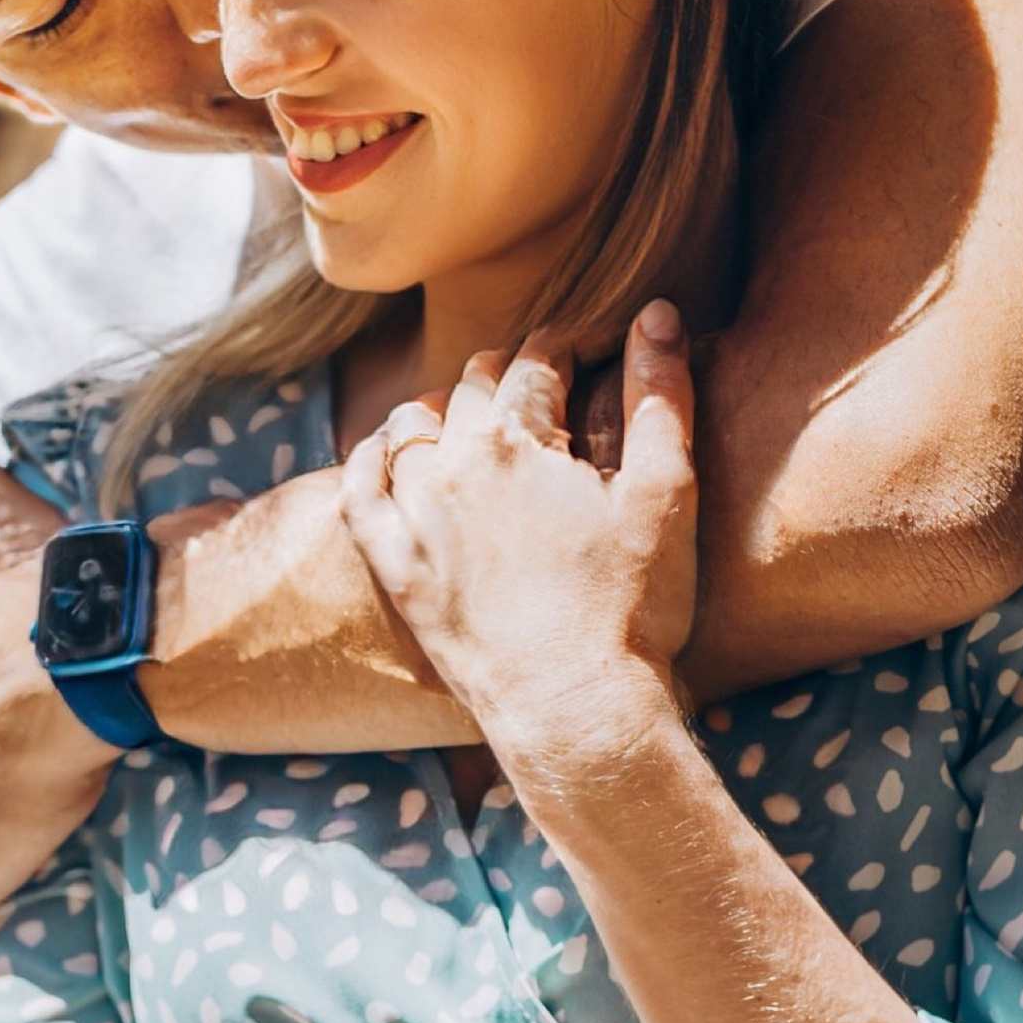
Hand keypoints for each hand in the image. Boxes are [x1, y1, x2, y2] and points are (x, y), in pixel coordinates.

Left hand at [340, 306, 698, 787]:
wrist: (573, 710)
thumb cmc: (632, 608)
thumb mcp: (665, 493)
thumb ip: (660, 395)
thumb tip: (658, 312)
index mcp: (515, 438)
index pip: (539, 359)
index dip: (573, 343)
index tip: (594, 348)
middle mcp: (450, 466)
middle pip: (472, 384)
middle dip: (511, 373)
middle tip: (543, 385)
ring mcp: (413, 518)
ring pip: (409, 429)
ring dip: (440, 407)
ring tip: (469, 413)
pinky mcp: (394, 570)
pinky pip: (358, 492)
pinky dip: (368, 459)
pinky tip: (383, 452)